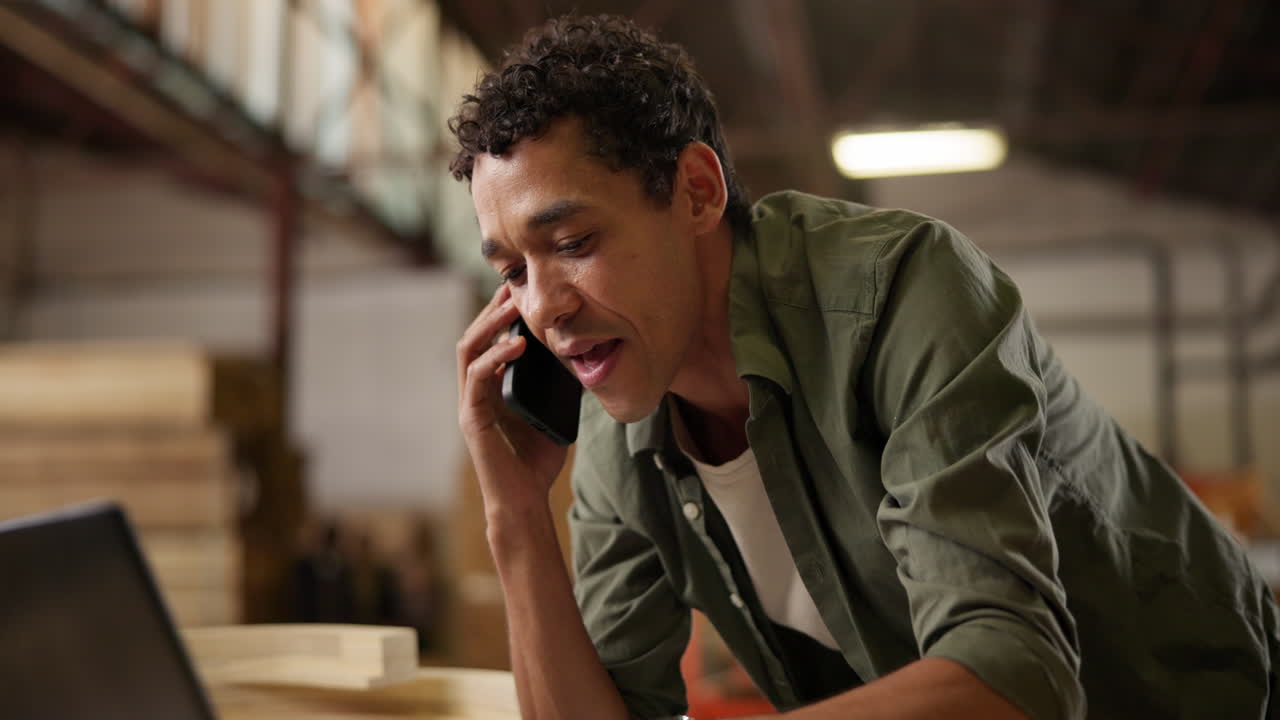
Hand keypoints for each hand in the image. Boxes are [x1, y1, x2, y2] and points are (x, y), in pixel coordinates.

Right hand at [456, 283, 569, 514]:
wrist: (525, 499)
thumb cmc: (536, 460)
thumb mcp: (554, 411)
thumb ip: (559, 386)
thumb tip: (583, 357)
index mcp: (491, 387)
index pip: (488, 340)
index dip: (499, 314)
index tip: (519, 290)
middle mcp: (475, 391)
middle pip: (473, 337)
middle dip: (491, 310)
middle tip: (512, 286)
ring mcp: (470, 404)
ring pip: (469, 351)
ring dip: (489, 326)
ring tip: (511, 307)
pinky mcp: (471, 420)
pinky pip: (477, 380)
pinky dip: (494, 358)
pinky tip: (515, 346)